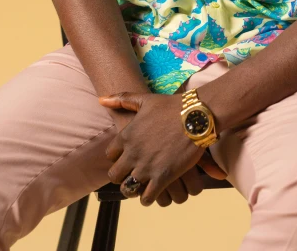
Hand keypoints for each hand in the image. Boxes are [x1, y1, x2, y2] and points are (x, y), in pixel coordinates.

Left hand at [99, 91, 226, 205]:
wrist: (195, 115)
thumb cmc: (171, 106)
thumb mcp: (145, 99)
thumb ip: (122, 99)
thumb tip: (101, 99)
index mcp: (126, 136)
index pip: (110, 155)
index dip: (117, 158)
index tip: (126, 158)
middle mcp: (132, 154)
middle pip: (115, 176)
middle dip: (122, 177)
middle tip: (132, 174)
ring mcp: (146, 167)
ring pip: (128, 189)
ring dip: (133, 189)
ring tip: (142, 186)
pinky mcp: (161, 178)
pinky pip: (146, 197)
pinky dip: (148, 198)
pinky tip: (154, 192)